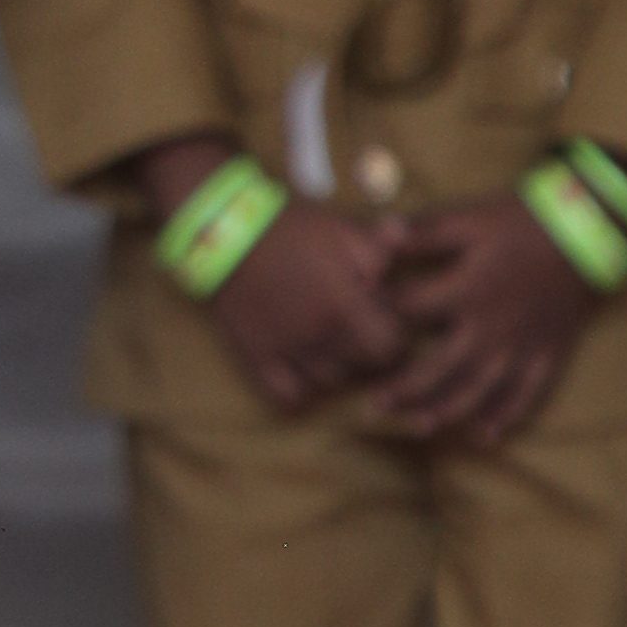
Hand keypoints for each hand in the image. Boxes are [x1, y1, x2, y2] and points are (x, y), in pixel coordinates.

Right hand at [133, 138, 408, 417]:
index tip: (387, 322)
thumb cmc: (287, 227)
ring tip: (334, 346)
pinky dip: (302, 392)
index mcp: (344, 304)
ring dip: (338, 369)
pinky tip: (304, 369)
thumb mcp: (339, 228)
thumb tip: (403, 254)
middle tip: (364, 333)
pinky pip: (288, 398)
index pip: (391, 346)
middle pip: (364, 369)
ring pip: (329, 383)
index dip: (396, 336)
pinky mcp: (258, 359)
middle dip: (371, 353)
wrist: (224, 231)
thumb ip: (379, 246)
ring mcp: (288, 352)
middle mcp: (319, 336)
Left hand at [369, 199, 594, 447]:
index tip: (354, 326)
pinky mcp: (548, 355)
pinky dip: (505, 418)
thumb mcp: (470, 218)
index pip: (409, 312)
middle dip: (402, 389)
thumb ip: (423, 231)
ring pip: (477, 392)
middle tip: (372, 406)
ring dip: (445, 412)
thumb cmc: (523, 220)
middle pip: (437, 369)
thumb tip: (378, 235)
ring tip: (417, 427)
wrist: (589, 229)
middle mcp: (490, 328)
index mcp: (466, 291)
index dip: (377, 317)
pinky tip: (483, 436)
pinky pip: (526, 396)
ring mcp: (520, 347)